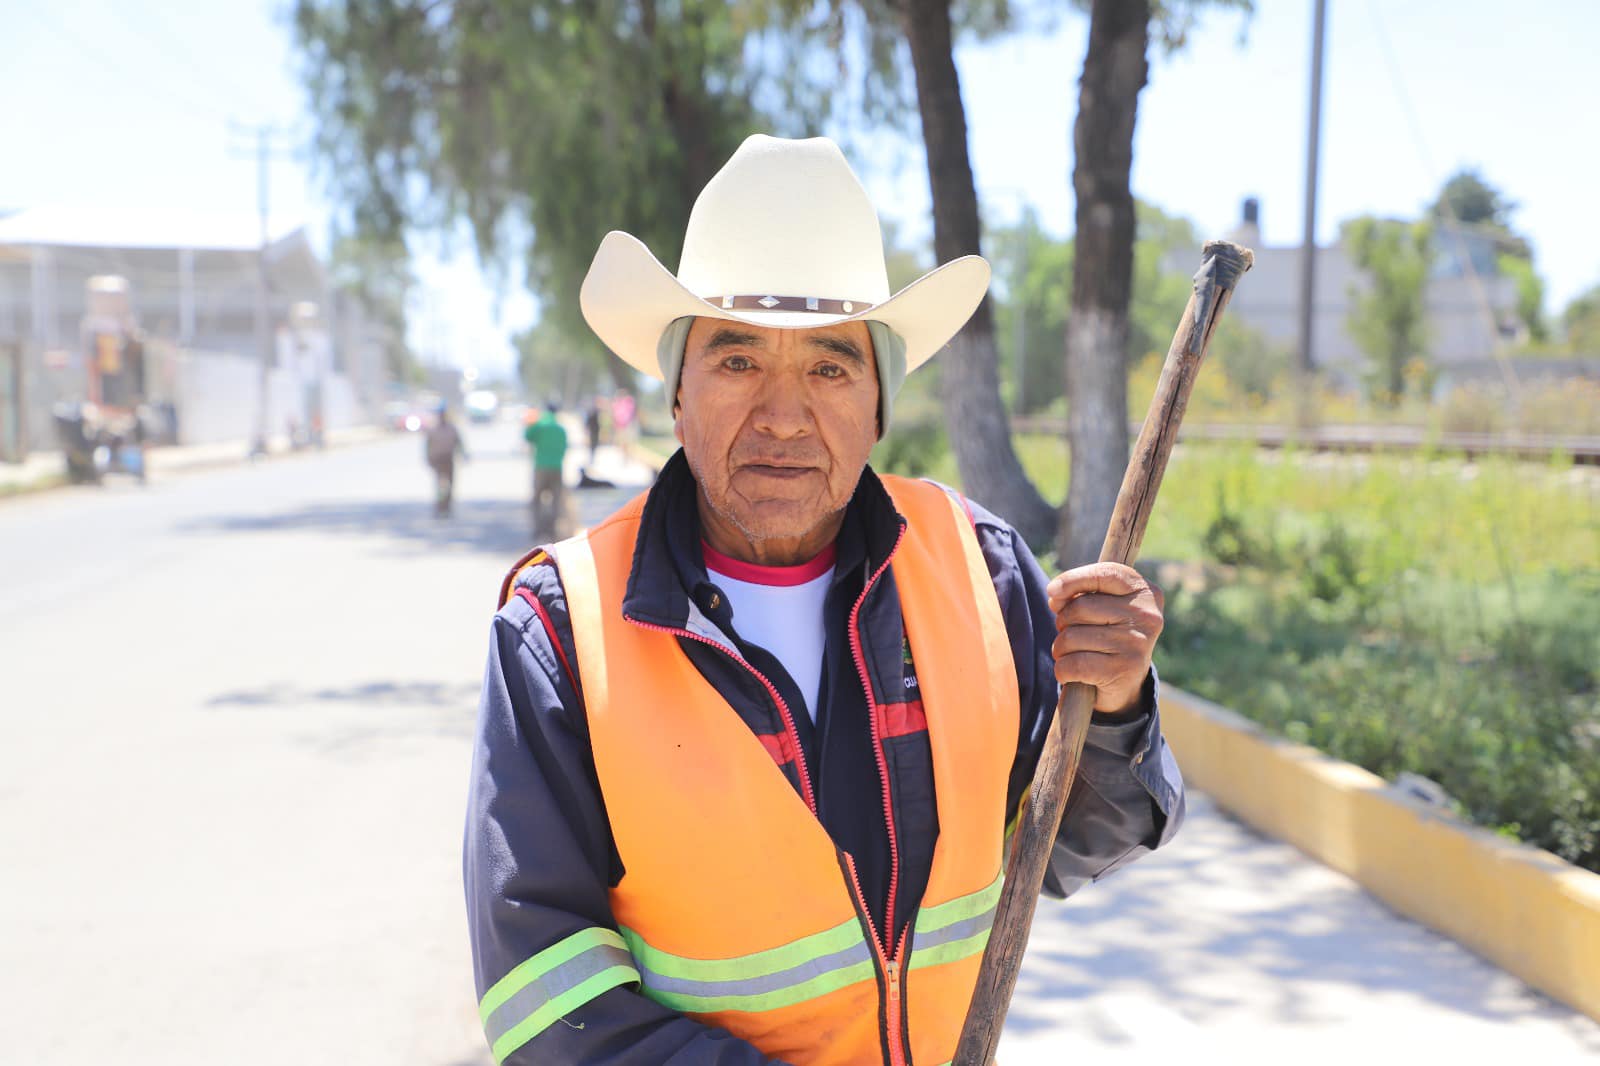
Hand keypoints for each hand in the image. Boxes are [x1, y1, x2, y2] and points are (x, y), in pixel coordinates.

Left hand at [1046, 562, 1163, 714]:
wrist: (1126, 684)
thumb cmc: (1108, 635)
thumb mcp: (1104, 607)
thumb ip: (1083, 593)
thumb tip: (1055, 594)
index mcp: (1146, 592)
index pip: (1104, 574)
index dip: (1072, 579)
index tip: (1052, 591)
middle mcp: (1147, 616)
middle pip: (1081, 607)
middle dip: (1063, 621)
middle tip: (1070, 632)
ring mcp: (1137, 644)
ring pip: (1073, 636)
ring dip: (1060, 648)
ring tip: (1070, 653)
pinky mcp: (1123, 671)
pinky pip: (1074, 664)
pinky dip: (1062, 670)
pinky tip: (1069, 673)